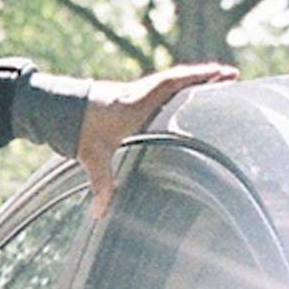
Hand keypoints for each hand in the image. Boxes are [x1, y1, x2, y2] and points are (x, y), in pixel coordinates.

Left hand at [73, 63, 235, 210]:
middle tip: (231, 76)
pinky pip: (161, 87)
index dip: (199, 78)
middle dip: (205, 76)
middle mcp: (139, 92)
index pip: (172, 83)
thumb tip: (99, 213)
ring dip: (193, 80)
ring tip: (219, 81)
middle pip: (178, 78)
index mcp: (137, 102)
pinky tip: (189, 94)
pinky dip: (178, 87)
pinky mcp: (131, 96)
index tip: (223, 75)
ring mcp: (136, 92)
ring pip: (171, 81)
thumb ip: (100, 183)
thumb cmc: (77, 129)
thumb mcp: (91, 156)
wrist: (57, 108)